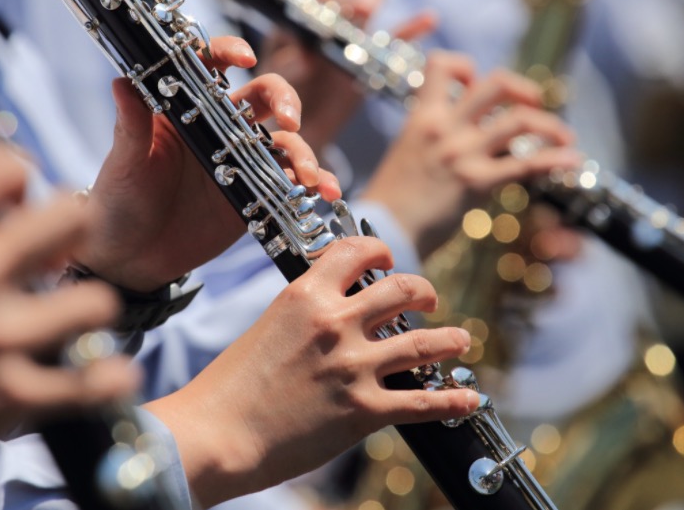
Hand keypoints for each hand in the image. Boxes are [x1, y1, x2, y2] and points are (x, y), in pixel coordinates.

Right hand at [0, 148, 138, 497]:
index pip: (3, 164)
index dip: (17, 181)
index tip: (16, 204)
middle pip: (73, 215)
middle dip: (72, 232)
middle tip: (54, 256)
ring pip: (96, 301)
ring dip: (87, 310)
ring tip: (71, 318)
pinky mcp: (13, 394)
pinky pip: (94, 382)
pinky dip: (106, 381)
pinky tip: (104, 376)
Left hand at [75, 36, 339, 291]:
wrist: (132, 259)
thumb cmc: (119, 204)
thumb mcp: (124, 164)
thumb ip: (130, 125)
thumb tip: (121, 82)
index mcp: (184, 110)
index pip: (210, 66)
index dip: (229, 51)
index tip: (244, 57)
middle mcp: (218, 128)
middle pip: (263, 96)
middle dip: (285, 99)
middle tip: (290, 119)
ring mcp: (241, 161)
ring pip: (285, 140)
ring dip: (304, 151)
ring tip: (307, 176)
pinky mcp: (256, 194)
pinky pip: (291, 182)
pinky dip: (314, 183)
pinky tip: (324, 192)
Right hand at [145, 237, 476, 506]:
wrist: (216, 434)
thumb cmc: (230, 386)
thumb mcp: (267, 328)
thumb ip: (305, 314)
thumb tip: (336, 314)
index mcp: (305, 295)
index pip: (356, 251)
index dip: (380, 250)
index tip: (388, 260)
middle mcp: (335, 322)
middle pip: (402, 290)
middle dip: (424, 292)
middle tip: (428, 300)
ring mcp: (353, 365)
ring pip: (425, 342)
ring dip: (449, 340)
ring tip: (458, 340)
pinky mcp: (363, 410)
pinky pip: (424, 402)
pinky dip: (452, 400)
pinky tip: (467, 399)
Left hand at [259, 0, 435, 151]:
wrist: (301, 124)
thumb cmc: (281, 94)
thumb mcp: (277, 73)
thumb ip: (289, 60)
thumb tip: (307, 56)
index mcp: (298, 9)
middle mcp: (328, 11)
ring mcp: (353, 31)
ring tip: (363, 9)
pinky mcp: (372, 55)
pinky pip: (398, 38)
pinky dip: (414, 28)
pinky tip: (429, 19)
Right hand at [361, 51, 581, 259]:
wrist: (382, 231)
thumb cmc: (392, 200)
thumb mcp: (406, 153)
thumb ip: (433, 138)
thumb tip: (463, 138)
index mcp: (422, 117)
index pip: (442, 64)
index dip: (465, 66)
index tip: (474, 81)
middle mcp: (444, 128)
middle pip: (495, 84)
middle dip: (523, 90)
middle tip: (533, 106)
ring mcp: (462, 153)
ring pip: (519, 120)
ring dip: (550, 126)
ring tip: (564, 136)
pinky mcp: (476, 182)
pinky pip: (527, 164)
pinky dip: (556, 159)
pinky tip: (573, 161)